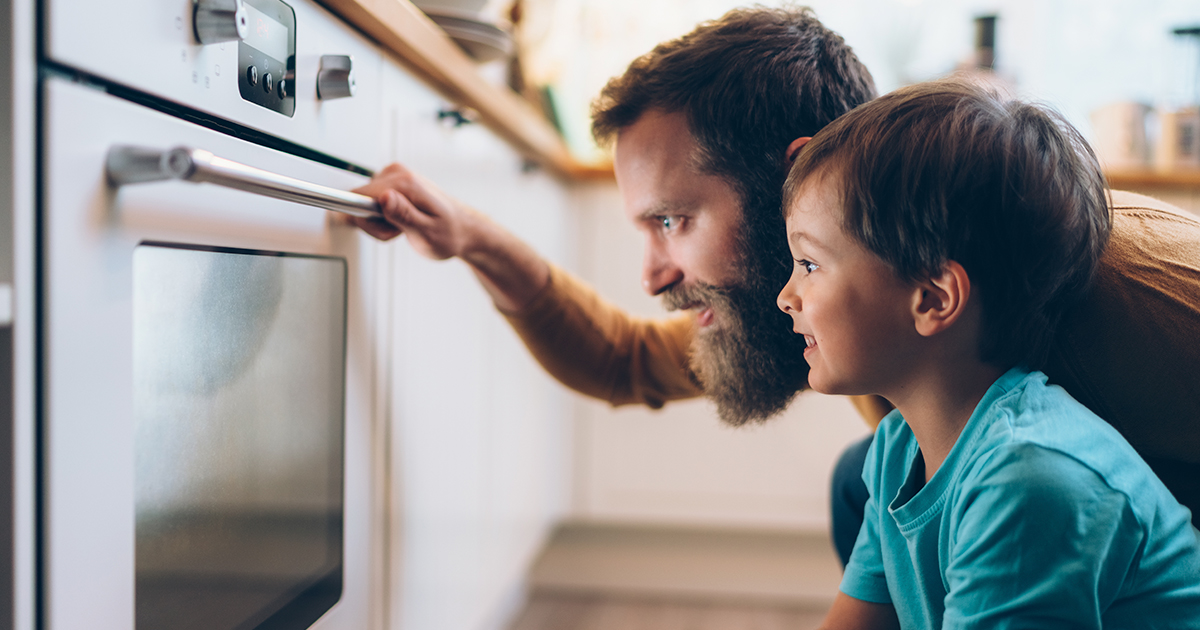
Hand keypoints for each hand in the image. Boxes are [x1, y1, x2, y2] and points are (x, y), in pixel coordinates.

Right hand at [346, 162, 550, 312]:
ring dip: (379, 222)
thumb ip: (403, 215)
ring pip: (364, 203)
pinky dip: (383, 218)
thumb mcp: (427, 233)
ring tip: (403, 228)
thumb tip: (383, 198)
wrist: (463, 230)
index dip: (364, 219)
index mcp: (405, 183)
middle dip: (373, 223)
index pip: (358, 196)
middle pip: (359, 200)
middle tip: (398, 232)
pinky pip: (372, 202)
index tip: (380, 228)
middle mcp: (397, 173)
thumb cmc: (450, 233)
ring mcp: (394, 176)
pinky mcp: (392, 183)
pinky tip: (401, 222)